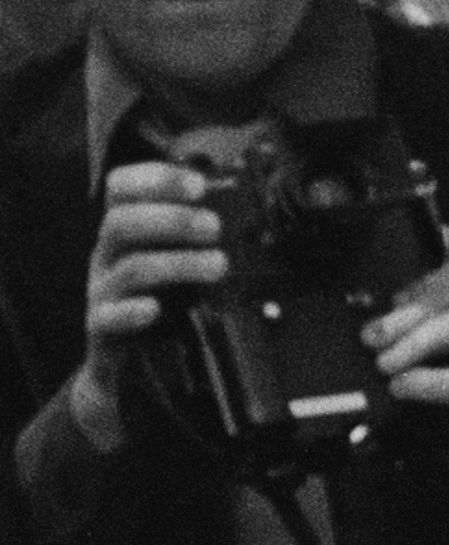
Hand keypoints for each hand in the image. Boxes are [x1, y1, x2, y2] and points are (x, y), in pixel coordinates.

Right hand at [69, 160, 228, 451]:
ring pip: (130, 268)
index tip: (198, 183)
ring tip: (218, 265)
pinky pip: (110, 316)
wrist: (127, 366)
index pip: (120, 189)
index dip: (154, 178)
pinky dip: (133, 311)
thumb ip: (200, 242)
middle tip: (214, 226)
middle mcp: (108, 255)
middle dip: (171, 219)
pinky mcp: (103, 327)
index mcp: (124, 232)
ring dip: (176, 263)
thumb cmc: (161, 306)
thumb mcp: (179, 266)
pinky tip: (156, 309)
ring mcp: (103, 290)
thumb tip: (250, 217)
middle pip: (122, 222)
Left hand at [365, 257, 448, 518]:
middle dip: (406, 312)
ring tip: (384, 364)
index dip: (418, 285)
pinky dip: (425, 382)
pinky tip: (401, 389)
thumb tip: (371, 323)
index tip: (389, 309)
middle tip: (371, 339)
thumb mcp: (440, 362)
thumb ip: (418, 335)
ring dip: (415, 340)